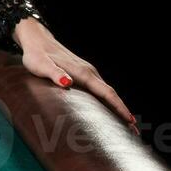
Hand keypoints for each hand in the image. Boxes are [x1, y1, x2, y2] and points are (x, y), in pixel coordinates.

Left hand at [13, 18, 136, 133]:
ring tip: (126, 125)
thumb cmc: (36, 54)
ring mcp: (88, 72)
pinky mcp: (84, 74)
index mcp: (83, 73)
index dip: (119, 107)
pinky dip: (108, 101)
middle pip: (111, 95)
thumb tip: (67, 82)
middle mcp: (89, 72)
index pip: (106, 92)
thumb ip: (54, 74)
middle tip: (134, 131)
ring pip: (107, 92)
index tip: (130, 121)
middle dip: (123, 112)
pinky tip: (109, 109)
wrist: (36, 39)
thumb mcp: (41, 65)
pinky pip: (100, 89)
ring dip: (117, 107)